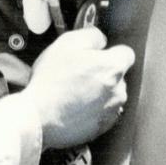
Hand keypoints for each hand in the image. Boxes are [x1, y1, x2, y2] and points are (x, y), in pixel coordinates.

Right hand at [25, 27, 133, 146]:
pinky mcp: (102, 128)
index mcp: (113, 67)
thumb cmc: (51, 81)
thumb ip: (92, 36)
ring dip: (98, 92)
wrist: (39, 117)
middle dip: (102, 73)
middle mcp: (119, 90)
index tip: (96, 55)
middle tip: (78, 73)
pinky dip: (92, 110)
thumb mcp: (67, 43)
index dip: (110, 52)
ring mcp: (112, 111)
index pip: (126, 53)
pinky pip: (102, 113)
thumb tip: (101, 40)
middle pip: (117, 76)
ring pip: (110, 95)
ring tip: (73, 92)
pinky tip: (73, 107)